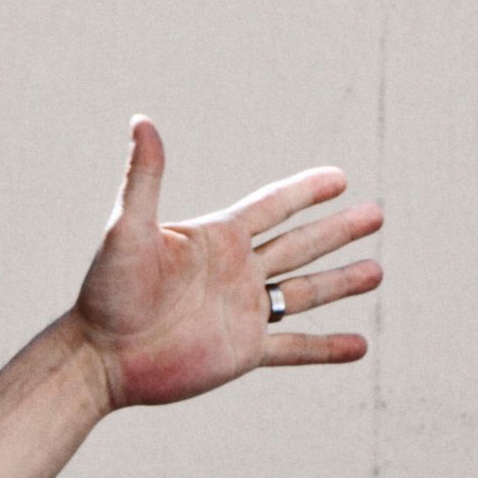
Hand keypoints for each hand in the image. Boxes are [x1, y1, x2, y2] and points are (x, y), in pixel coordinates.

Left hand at [68, 117, 379, 410]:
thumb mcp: (128, 229)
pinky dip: (326, 348)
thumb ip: (144, 177)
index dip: (306, 191)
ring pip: (303, 293)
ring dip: (340, 282)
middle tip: (377, 214)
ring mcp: (243, 312)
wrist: (100, 357)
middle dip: (337, 230)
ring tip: (377, 271)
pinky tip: (360, 346)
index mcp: (217, 239)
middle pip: (299, 244)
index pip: (273, 206)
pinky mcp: (243, 352)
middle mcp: (235, 272)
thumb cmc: (107, 291)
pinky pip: (295, 348)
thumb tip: (142, 120)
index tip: (340, 178)